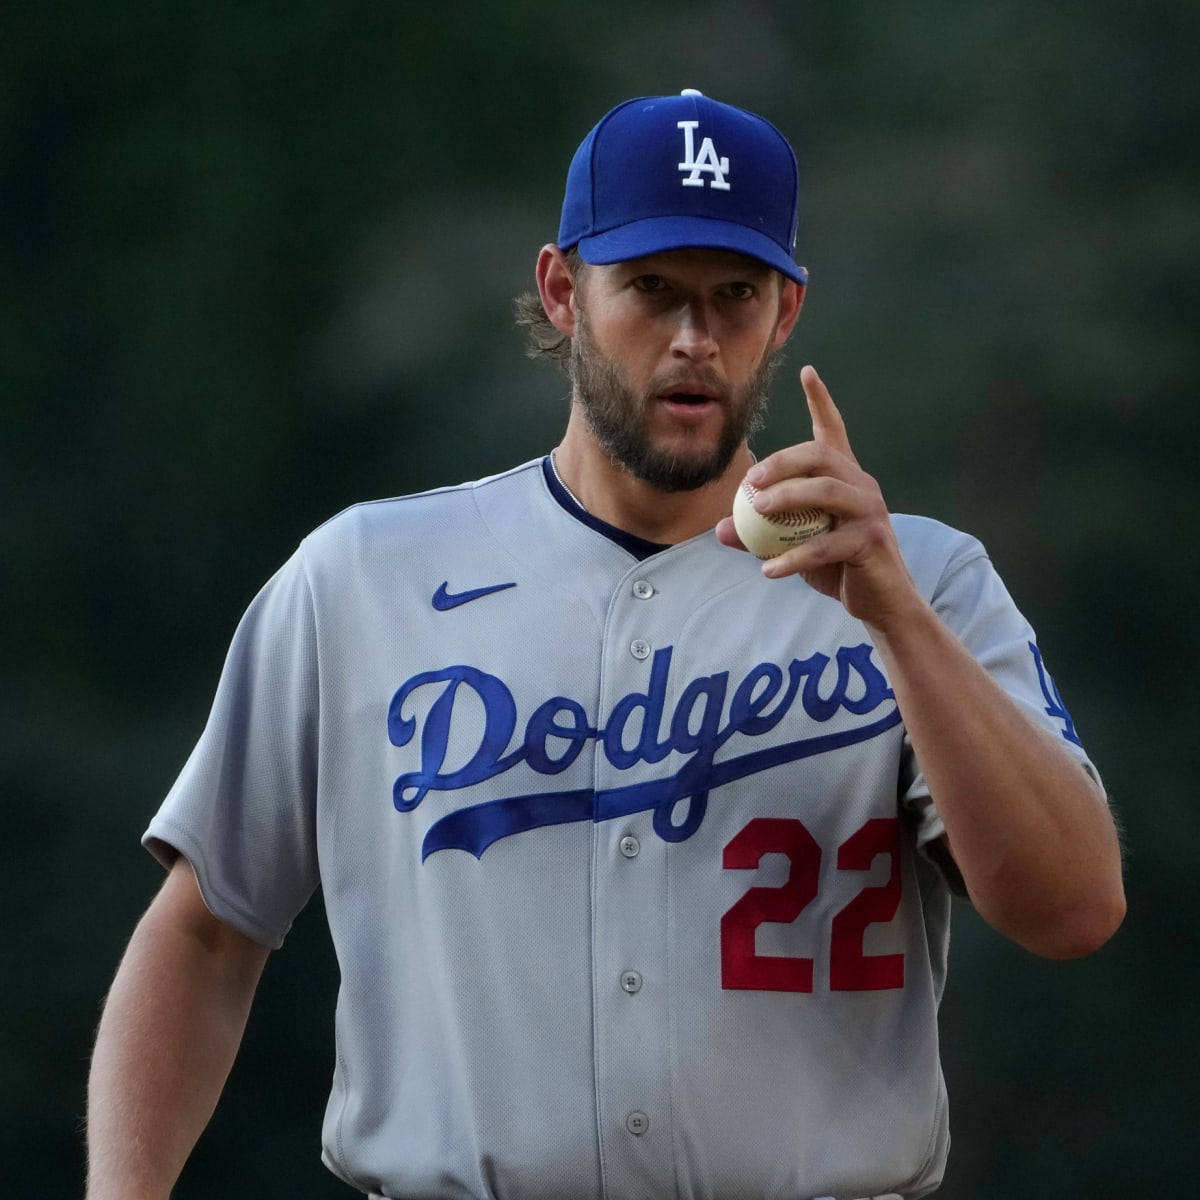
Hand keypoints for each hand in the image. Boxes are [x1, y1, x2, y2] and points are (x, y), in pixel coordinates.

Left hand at [716, 365, 921, 630]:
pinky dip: (794, 557)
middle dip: (783, 462)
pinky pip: (826, 544)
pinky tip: (768, 570)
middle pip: (820, 457)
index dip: (820, 400)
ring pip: (827, 491)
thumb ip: (759, 534)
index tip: (807, 371)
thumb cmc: (837, 566)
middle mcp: (861, 485)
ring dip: (788, 498)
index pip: (832, 431)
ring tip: (759, 511)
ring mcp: (870, 511)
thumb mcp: (793, 546)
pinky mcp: (872, 541)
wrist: (881, 602)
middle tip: (751, 480)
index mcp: (844, 477)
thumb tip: (719, 528)